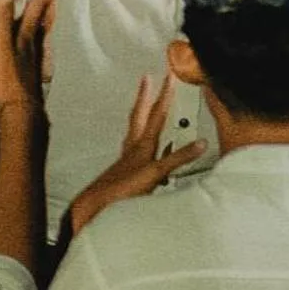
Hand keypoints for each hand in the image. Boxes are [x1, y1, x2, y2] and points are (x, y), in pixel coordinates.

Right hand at [0, 0, 55, 110]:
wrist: (21, 110)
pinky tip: (39, 28)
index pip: (39, 1)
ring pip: (47, 22)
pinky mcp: (35, 63)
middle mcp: (38, 38)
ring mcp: (38, 51)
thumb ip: (3, 17)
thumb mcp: (0, 45)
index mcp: (29, 31)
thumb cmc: (8, 77)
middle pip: (48, 10)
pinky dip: (42, 22)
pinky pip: (41, 34)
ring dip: (49, 5)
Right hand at [66, 74, 206, 236]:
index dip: (144, 100)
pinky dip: (186, 152)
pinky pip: (170, 161)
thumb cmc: (105, 204)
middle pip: (146, 115)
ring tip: (174, 88)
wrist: (88, 215)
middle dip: (156, 94)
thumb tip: (157, 178)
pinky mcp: (148, 175)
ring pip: (155, 126)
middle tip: (165, 75)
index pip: (139, 120)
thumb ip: (141, 181)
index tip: (149, 83)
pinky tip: (201, 144)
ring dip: (164, 106)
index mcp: (129, 154)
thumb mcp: (125, 190)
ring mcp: (141, 160)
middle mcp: (134, 152)